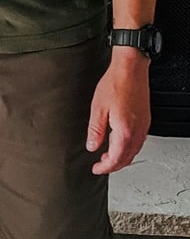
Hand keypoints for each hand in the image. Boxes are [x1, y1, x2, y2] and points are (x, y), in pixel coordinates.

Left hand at [86, 49, 150, 174]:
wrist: (130, 69)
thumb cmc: (115, 84)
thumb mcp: (98, 108)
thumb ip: (95, 131)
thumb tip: (92, 146)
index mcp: (125, 131)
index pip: (116, 159)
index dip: (105, 167)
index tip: (96, 169)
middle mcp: (137, 131)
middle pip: (127, 158)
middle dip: (114, 165)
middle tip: (101, 165)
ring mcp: (144, 126)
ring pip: (134, 151)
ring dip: (122, 157)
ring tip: (108, 155)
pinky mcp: (145, 120)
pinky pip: (139, 141)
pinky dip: (129, 148)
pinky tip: (120, 142)